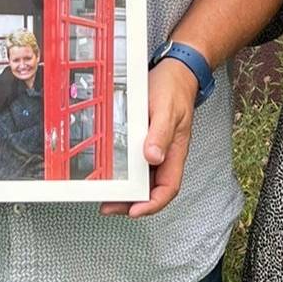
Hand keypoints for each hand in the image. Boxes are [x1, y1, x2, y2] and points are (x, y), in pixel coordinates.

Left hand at [103, 58, 197, 216]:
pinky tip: (111, 173)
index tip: (134, 210)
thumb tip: (153, 157)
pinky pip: (135, 163)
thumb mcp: (166, 110)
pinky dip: (124, 172)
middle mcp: (165, 154)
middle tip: (109, 207)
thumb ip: (160, 134)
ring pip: (142, 179)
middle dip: (132, 203)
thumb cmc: (174, 89)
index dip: (152, 204)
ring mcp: (155, 148)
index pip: (167, 188)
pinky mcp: (145, 139)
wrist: (176, 71)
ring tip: (106, 196)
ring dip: (126, 190)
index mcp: (174, 152)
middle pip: (152, 189)